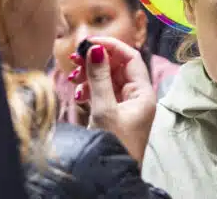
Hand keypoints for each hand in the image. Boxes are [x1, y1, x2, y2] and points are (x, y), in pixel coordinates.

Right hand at [68, 36, 155, 164]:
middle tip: (75, 58)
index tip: (89, 42)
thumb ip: (99, 79)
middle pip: (118, 68)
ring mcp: (126, 107)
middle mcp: (137, 98)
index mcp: (143, 93)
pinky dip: (90, 90)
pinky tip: (79, 94)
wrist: (112, 176)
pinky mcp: (114, 116)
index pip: (131, 58)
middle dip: (97, 60)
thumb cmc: (114, 145)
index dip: (111, 46)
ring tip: (73, 78)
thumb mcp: (104, 110)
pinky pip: (103, 95)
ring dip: (91, 76)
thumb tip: (96, 49)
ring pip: (108, 81)